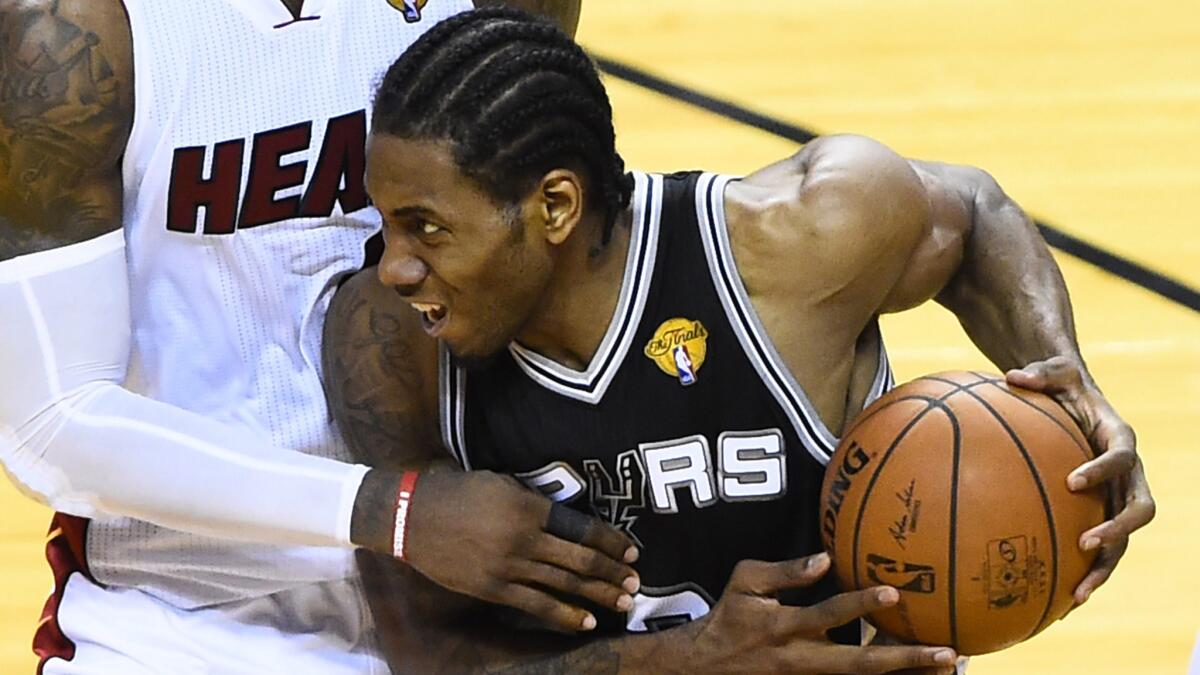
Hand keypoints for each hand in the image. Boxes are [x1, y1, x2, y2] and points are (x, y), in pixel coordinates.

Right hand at [403, 470, 640, 631]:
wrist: (410, 517)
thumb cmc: (457, 491)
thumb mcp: (501, 482)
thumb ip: (533, 500)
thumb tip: (566, 516)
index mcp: (527, 506)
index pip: (580, 526)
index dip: (609, 540)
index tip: (630, 550)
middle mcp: (522, 538)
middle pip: (578, 559)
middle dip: (611, 572)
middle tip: (635, 581)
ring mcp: (507, 567)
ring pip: (563, 585)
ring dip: (597, 594)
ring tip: (623, 601)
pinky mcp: (492, 589)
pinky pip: (536, 605)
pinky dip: (564, 614)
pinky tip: (587, 621)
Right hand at [662, 552, 956, 673]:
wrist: (707, 666)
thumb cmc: (730, 616)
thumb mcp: (745, 582)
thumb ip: (784, 571)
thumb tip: (824, 557)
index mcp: (784, 628)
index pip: (826, 614)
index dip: (858, 604)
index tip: (891, 591)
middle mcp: (802, 659)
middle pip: (860, 664)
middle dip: (903, 659)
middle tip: (945, 654)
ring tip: (945, 670)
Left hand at [1006, 356, 1154, 604]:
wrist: (1074, 395)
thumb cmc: (1062, 384)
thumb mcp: (1053, 371)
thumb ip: (1038, 373)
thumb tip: (1010, 375)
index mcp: (1119, 437)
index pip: (1121, 456)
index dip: (1103, 470)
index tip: (1073, 483)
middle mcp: (1129, 472)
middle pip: (1139, 508)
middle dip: (1117, 530)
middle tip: (1086, 545)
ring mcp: (1119, 496)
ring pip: (1126, 540)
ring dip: (1106, 567)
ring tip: (1077, 595)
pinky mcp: (1104, 513)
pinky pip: (1102, 548)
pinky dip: (1084, 572)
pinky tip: (1057, 601)